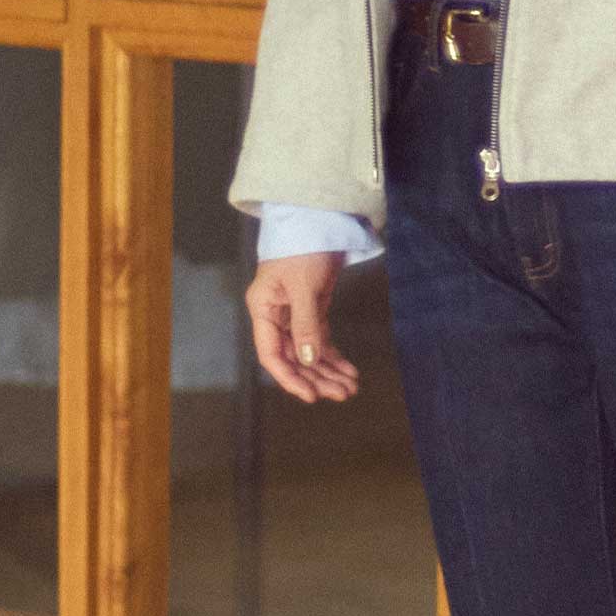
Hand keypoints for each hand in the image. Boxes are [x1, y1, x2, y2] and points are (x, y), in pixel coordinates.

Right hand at [245, 252, 360, 402]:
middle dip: (318, 378)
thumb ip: (306, 324)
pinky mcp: (312, 311)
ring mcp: (293, 315)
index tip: (312, 396)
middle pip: (293, 358)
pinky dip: (335, 358)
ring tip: (351, 388)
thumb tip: (308, 359)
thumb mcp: (304, 286)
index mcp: (263, 308)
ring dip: (329, 372)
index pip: (271, 354)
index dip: (290, 378)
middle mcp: (275, 315)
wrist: (319, 220)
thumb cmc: (304, 246)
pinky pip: (321, 341)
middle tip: (343, 394)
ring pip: (309, 353)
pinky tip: (349, 372)